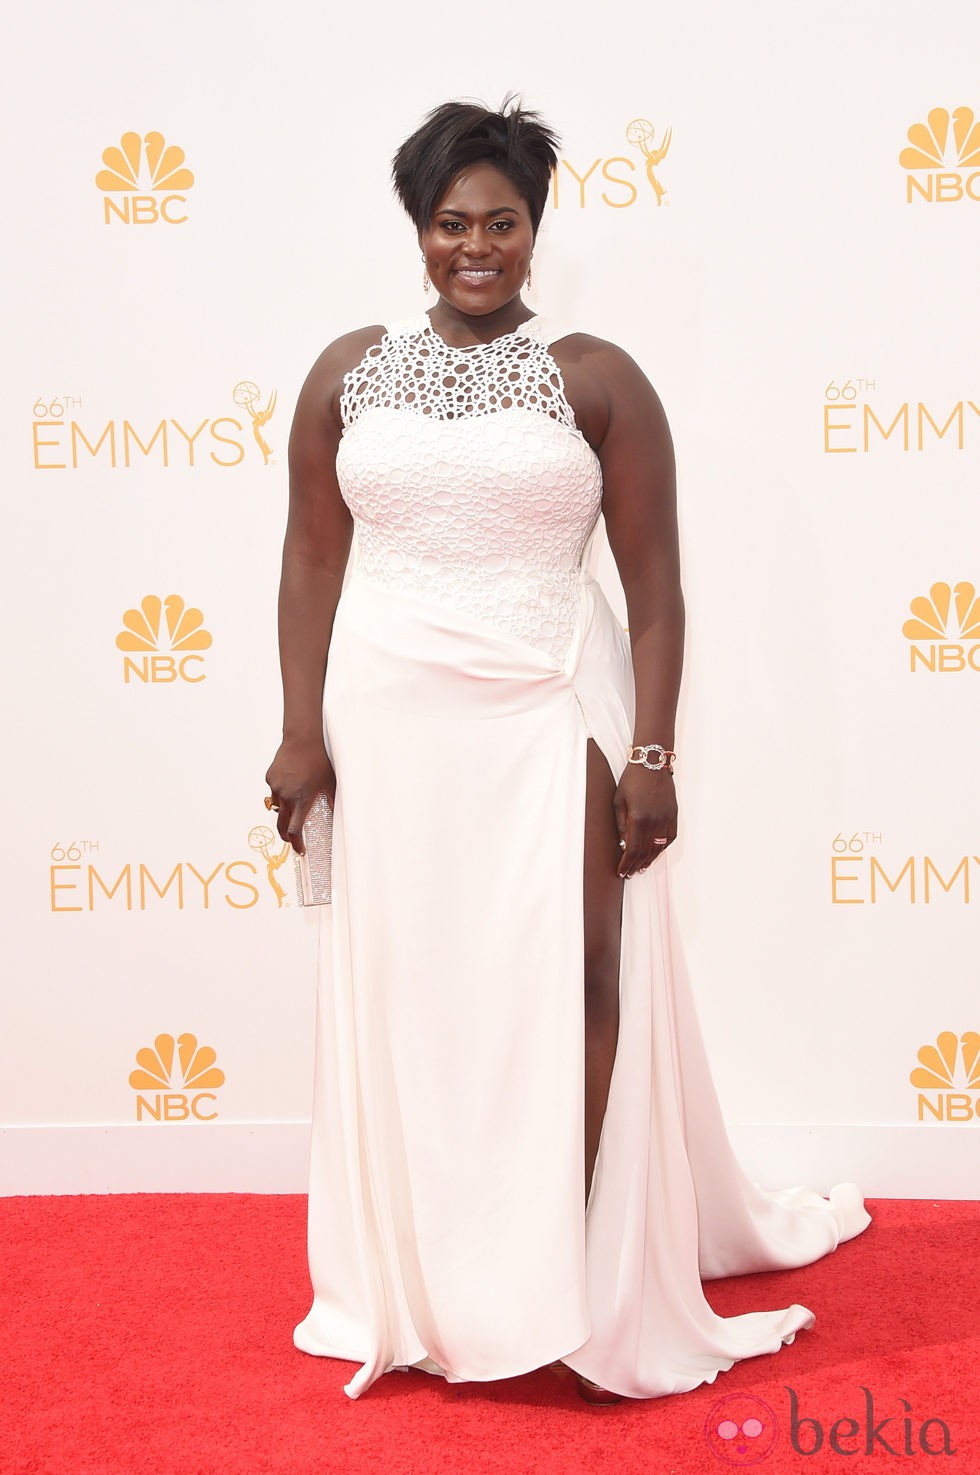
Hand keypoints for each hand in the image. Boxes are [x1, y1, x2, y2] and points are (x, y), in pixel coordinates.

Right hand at [264, 738, 335, 854]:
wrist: (303, 739)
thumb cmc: (320, 761)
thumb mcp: (329, 783)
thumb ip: (331, 801)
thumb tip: (336, 815)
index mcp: (302, 800)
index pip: (295, 831)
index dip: (297, 844)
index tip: (300, 851)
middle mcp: (286, 796)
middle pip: (281, 826)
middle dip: (287, 836)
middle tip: (293, 840)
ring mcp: (275, 787)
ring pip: (278, 807)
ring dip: (285, 811)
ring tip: (296, 801)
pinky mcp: (269, 778)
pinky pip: (274, 791)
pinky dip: (281, 793)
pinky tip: (291, 781)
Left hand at [613, 764, 677, 878]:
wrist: (652, 764)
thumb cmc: (631, 780)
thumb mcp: (618, 801)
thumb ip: (621, 824)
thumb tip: (623, 844)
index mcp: (637, 819)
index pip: (632, 850)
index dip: (626, 864)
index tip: (622, 872)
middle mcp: (653, 821)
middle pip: (645, 852)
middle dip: (636, 865)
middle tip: (629, 873)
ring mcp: (666, 819)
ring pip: (658, 848)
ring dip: (649, 860)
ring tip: (641, 868)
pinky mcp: (673, 815)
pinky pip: (669, 838)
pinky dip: (662, 849)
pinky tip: (655, 854)